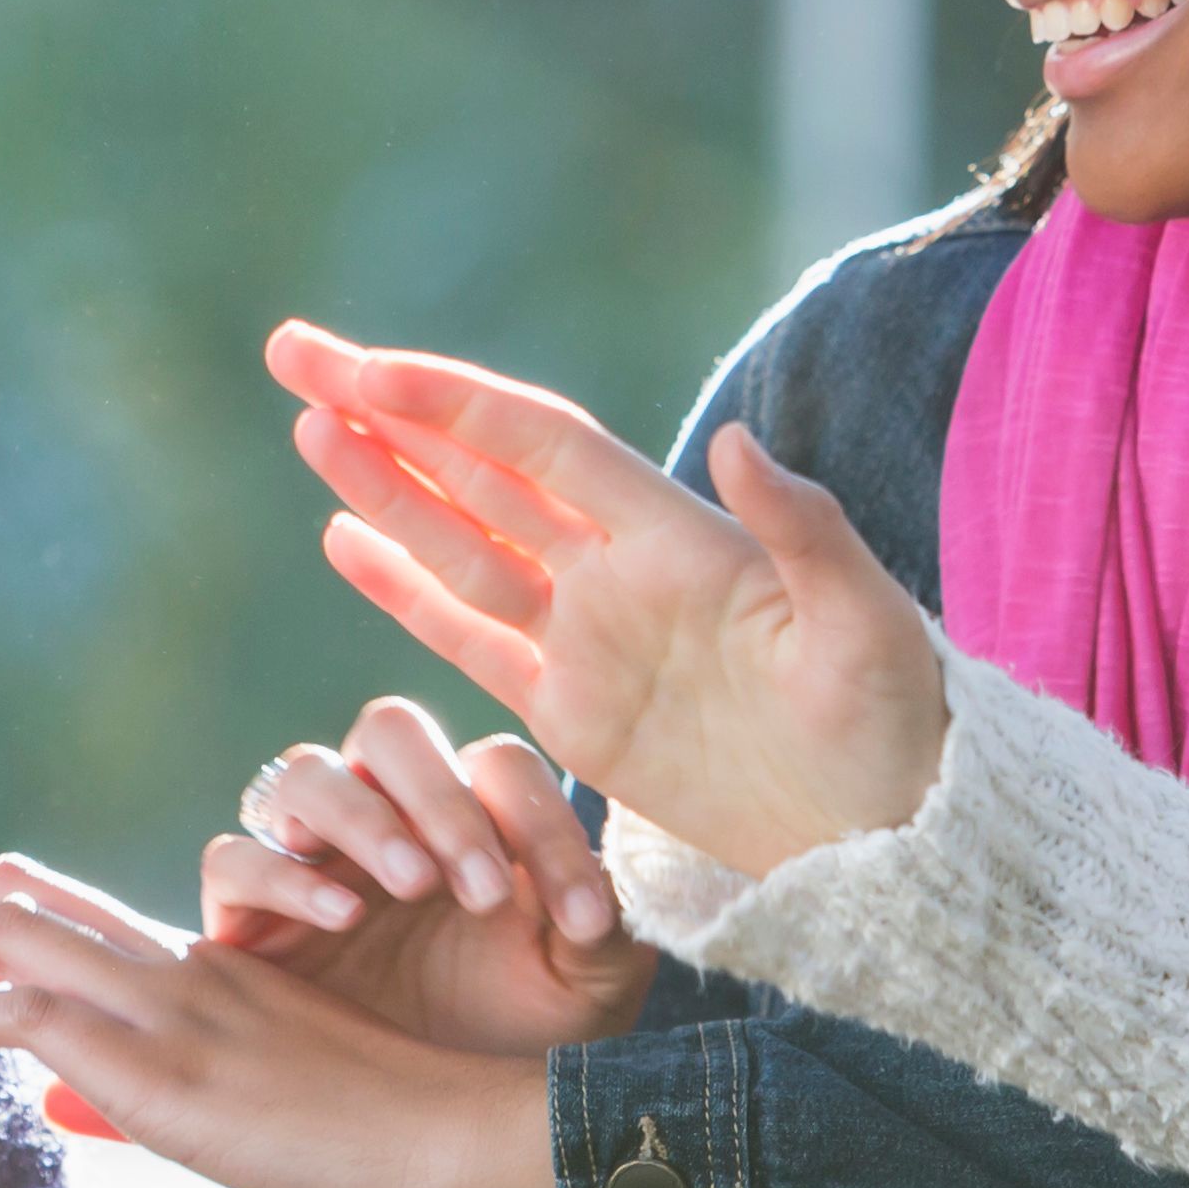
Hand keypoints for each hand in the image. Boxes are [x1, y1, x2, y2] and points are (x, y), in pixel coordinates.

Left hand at [0, 851, 555, 1187]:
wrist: (459, 1143)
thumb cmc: (377, 1140)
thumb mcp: (248, 1096)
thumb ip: (152, 1079)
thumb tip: (57, 1098)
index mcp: (199, 967)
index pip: (50, 903)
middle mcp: (177, 968)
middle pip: (12, 891)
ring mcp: (171, 1009)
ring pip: (8, 928)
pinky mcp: (166, 1064)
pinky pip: (30, 1004)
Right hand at [203, 696, 658, 1056]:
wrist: (439, 1138)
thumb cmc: (520, 1045)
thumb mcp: (588, 993)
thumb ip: (605, 924)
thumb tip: (596, 889)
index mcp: (477, 819)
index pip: (500, 767)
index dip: (540, 822)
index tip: (579, 919)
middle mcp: (389, 820)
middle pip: (389, 731)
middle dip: (439, 797)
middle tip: (479, 888)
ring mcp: (312, 860)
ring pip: (305, 775)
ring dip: (362, 817)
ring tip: (412, 884)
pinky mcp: (245, 917)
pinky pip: (234, 858)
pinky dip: (281, 873)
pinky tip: (341, 916)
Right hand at [262, 322, 944, 878]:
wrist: (891, 835)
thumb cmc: (897, 724)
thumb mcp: (864, 626)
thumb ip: (804, 532)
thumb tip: (741, 441)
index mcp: (679, 537)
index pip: (541, 446)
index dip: (453, 405)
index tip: (366, 368)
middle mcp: (622, 569)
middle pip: (480, 470)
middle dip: (386, 412)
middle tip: (291, 352)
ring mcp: (591, 637)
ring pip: (461, 542)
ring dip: (383, 484)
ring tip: (306, 425)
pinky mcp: (572, 711)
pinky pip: (470, 635)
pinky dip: (404, 586)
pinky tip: (343, 535)